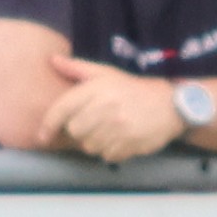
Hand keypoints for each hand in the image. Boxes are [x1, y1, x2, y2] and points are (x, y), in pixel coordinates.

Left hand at [39, 55, 189, 163]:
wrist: (173, 104)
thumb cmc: (133, 89)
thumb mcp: (107, 74)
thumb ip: (78, 69)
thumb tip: (52, 60)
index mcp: (98, 88)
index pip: (61, 110)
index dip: (48, 125)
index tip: (43, 136)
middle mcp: (107, 106)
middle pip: (74, 131)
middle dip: (81, 130)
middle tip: (98, 122)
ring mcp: (119, 126)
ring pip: (89, 146)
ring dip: (96, 142)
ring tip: (113, 129)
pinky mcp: (130, 143)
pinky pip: (106, 155)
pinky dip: (111, 150)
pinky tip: (123, 137)